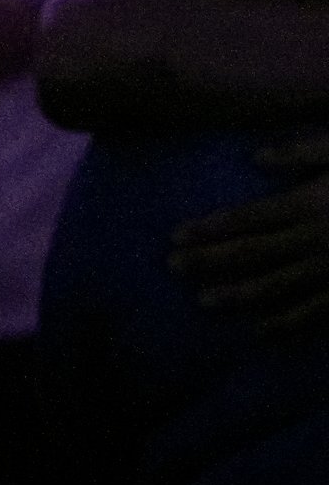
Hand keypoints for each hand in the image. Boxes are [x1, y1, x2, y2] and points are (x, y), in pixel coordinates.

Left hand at [172, 132, 328, 335]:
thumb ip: (303, 153)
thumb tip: (255, 156)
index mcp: (311, 203)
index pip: (247, 218)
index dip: (208, 229)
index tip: (175, 236)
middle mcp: (317, 239)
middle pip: (252, 253)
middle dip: (208, 262)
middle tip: (171, 269)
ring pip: (278, 286)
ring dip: (238, 295)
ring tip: (204, 302)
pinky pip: (316, 312)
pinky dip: (288, 323)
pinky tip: (262, 331)